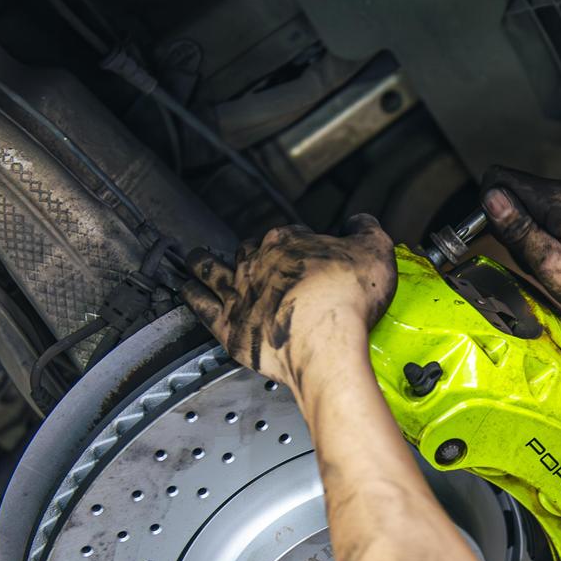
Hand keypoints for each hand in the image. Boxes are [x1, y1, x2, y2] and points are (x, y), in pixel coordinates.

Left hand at [180, 214, 395, 388]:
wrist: (326, 339)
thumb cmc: (347, 297)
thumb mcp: (374, 250)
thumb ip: (366, 230)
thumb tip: (360, 221)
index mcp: (289, 242)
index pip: (290, 235)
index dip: (299, 243)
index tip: (308, 252)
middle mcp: (257, 263)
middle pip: (250, 250)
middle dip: (252, 251)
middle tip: (256, 255)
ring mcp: (240, 294)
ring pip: (212, 270)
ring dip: (203, 263)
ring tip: (195, 259)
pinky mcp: (231, 328)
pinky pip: (201, 307)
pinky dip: (192, 296)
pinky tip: (186, 290)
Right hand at [479, 166, 560, 315]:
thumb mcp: (552, 264)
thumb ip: (518, 230)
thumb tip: (489, 197)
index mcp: (554, 197)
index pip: (497, 178)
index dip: (487, 210)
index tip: (504, 240)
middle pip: (512, 197)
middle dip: (510, 231)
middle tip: (535, 262)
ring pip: (530, 211)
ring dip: (529, 240)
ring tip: (555, 265)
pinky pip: (549, 220)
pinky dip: (547, 242)